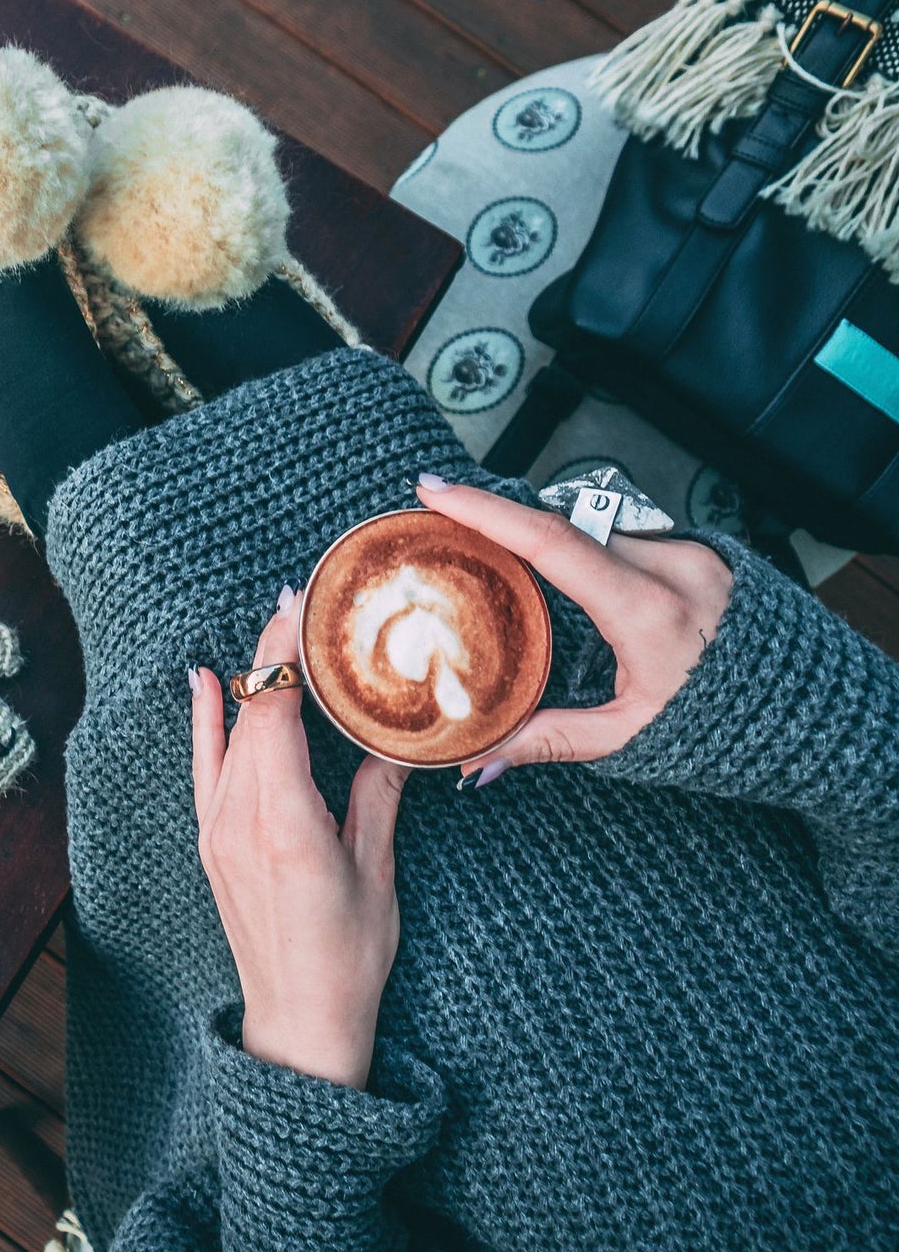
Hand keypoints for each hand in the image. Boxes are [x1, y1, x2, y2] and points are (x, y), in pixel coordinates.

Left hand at [191, 588, 410, 1089]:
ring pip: (229, 735)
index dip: (283, 654)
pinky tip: (203, 680)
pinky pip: (205, 767)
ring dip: (251, 680)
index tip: (301, 607)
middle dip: (273, 654)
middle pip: (250, 714)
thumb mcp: (376, 872)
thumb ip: (376, 796)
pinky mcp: (211, 843)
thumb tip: (395, 737)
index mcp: (284, 824)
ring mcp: (217, 831)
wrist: (298, 1025)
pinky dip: (205, 721)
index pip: (274, 713)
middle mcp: (239, 820)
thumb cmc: (349, 960)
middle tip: (301, 602)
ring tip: (274, 628)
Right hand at [415, 476, 732, 782]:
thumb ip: (548, 741)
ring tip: (493, 545)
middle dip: (506, 523)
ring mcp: (693, 554)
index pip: (551, 541)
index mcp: (648, 609)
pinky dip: (588, 548)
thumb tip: (475, 763)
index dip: (486, 511)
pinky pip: (628, 537)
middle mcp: (672, 566)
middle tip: (446, 516)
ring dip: (549, 538)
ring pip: (596, 528)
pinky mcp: (704, 554)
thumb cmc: (729, 728)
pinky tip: (560, 566)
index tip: (435, 488)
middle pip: (566, 527)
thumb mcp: (631, 737)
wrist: (815, 714)